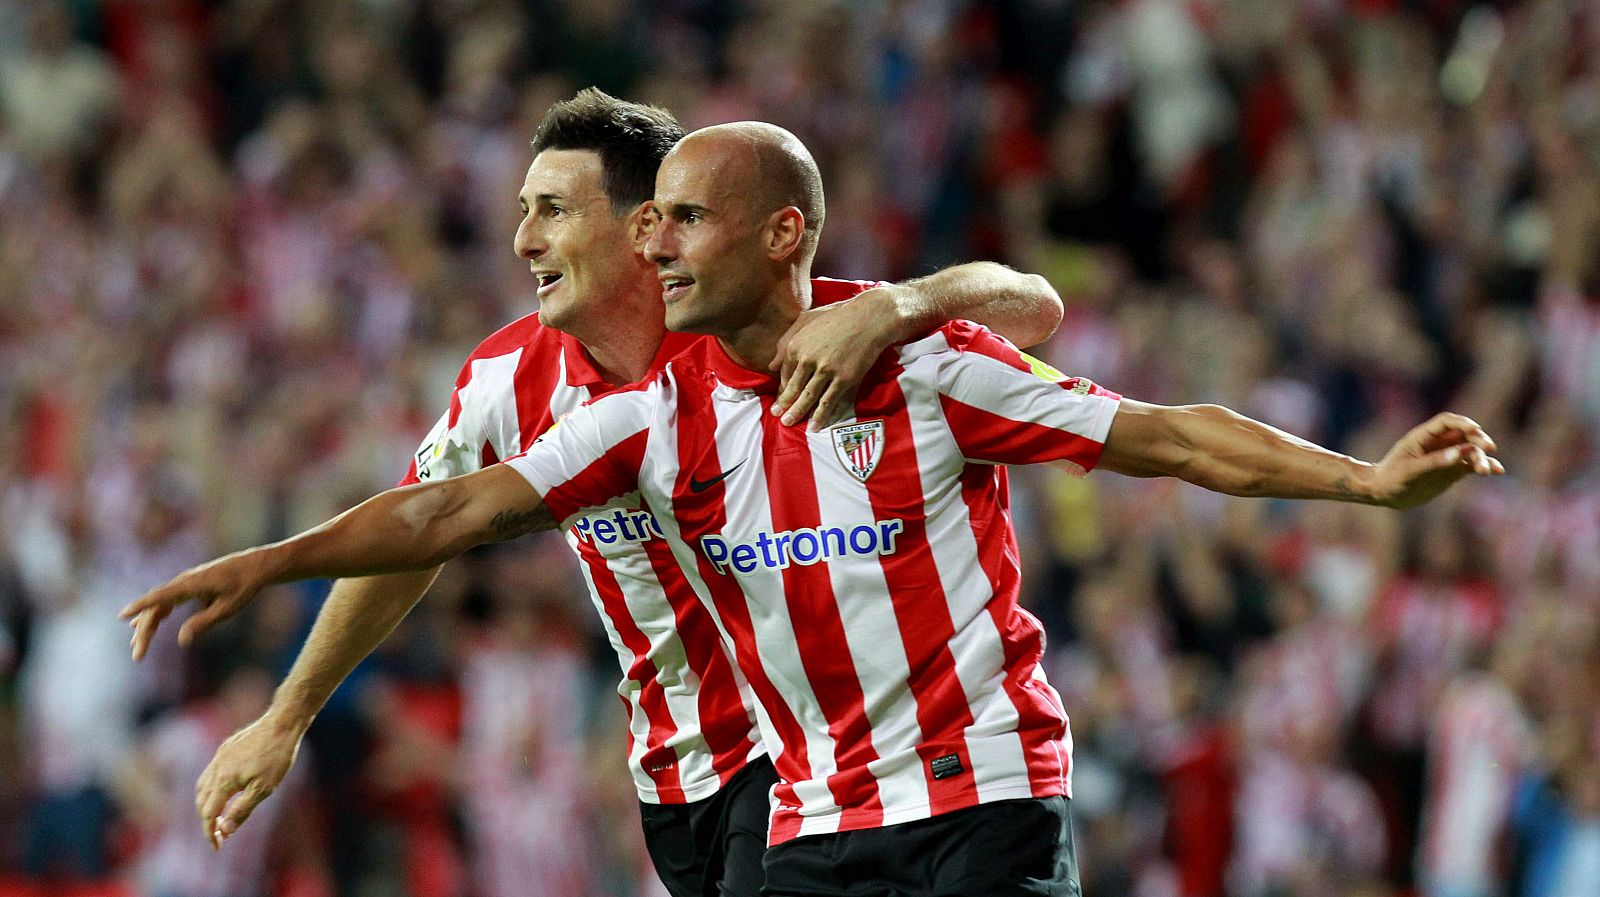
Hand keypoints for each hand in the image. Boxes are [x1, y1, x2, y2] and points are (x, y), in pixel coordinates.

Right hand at [120, 551, 269, 660]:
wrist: (256, 566)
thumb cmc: (244, 586)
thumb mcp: (228, 608)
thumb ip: (204, 623)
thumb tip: (182, 641)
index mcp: (191, 584)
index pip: (159, 596)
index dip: (140, 607)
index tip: (122, 615)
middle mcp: (184, 581)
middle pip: (156, 607)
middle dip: (145, 632)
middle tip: (137, 655)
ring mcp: (185, 583)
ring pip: (159, 605)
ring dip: (147, 625)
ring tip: (136, 647)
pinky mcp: (190, 586)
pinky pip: (167, 601)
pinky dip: (157, 615)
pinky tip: (146, 625)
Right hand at [195, 714, 303, 849]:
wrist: (282, 723)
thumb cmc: (276, 756)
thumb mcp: (263, 789)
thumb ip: (242, 810)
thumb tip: (225, 830)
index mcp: (223, 781)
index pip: (208, 814)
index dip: (210, 833)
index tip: (217, 847)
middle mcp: (216, 768)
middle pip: (201, 801)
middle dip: (207, 820)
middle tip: (220, 834)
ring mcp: (219, 756)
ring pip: (203, 786)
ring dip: (206, 804)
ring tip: (219, 816)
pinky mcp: (226, 748)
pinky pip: (210, 773)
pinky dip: (211, 788)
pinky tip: (225, 790)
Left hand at [771, 286, 907, 429]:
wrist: (868, 318)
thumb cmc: (838, 316)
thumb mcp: (806, 320)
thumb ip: (786, 341)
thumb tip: (772, 365)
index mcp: (796, 345)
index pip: (786, 374)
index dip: (783, 389)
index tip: (781, 399)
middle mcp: (808, 359)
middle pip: (793, 388)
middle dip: (784, 405)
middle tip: (777, 416)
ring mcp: (826, 370)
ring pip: (808, 397)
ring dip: (797, 413)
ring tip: (788, 423)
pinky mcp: (844, 379)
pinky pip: (829, 401)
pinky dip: (820, 415)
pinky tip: (814, 425)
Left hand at [1367, 412, 1503, 508]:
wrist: (1384, 493)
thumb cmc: (1391, 479)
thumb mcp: (1411, 471)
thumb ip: (1435, 462)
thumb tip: (1460, 454)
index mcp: (1424, 437)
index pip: (1448, 422)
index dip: (1464, 423)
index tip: (1477, 430)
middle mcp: (1438, 443)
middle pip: (1464, 435)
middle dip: (1478, 440)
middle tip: (1489, 449)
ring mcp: (1446, 456)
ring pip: (1471, 451)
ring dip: (1482, 457)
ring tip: (1488, 471)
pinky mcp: (1451, 470)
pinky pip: (1471, 465)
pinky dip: (1484, 466)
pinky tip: (1497, 471)